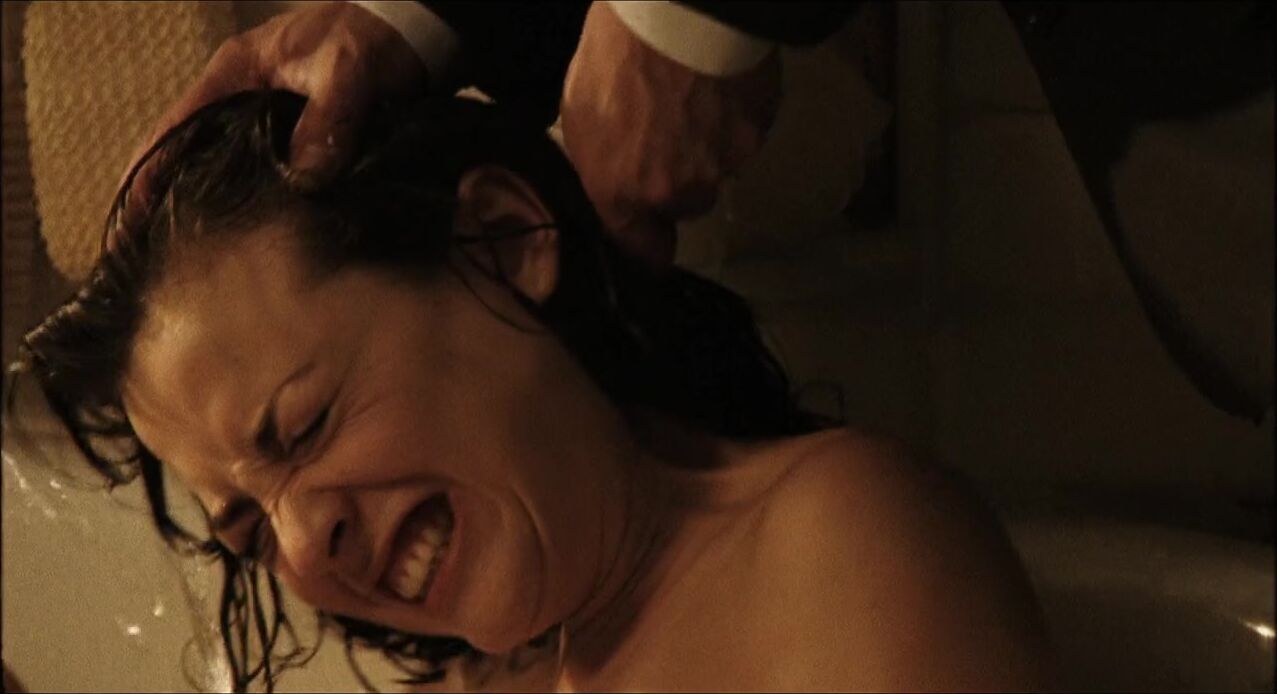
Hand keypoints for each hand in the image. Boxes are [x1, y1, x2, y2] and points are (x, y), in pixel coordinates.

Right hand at [116, 2, 425, 234]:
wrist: (423, 32)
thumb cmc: (376, 38)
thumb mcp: (347, 73)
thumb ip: (326, 121)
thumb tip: (304, 176)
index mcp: (239, 75)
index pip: (176, 127)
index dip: (148, 172)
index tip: (128, 217)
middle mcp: (249, 99)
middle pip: (195, 155)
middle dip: (173, 200)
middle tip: (155, 253)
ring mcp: (277, 122)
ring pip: (234, 171)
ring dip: (217, 209)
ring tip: (196, 260)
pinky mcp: (310, 141)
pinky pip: (275, 180)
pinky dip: (264, 208)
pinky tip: (260, 244)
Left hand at [560, 2, 781, 265]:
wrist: (680, 11)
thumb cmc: (615, 56)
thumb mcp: (579, 113)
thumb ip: (599, 162)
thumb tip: (612, 178)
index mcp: (625, 193)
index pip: (645, 251)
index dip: (649, 247)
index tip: (653, 241)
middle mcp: (680, 193)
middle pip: (687, 203)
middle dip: (679, 178)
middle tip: (667, 131)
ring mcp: (727, 164)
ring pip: (718, 168)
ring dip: (707, 145)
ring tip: (693, 98)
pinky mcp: (760, 130)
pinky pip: (745, 133)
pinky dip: (734, 116)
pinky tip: (718, 83)